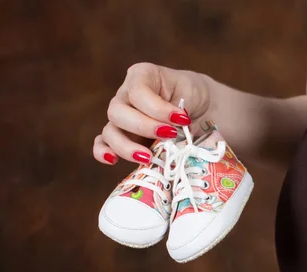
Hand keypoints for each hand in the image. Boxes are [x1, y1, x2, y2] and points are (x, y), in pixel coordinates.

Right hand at [93, 62, 210, 164]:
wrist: (203, 108)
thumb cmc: (195, 97)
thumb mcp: (193, 95)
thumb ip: (180, 111)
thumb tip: (174, 133)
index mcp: (142, 76)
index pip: (138, 92)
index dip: (157, 109)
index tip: (183, 118)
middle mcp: (126, 95)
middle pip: (118, 112)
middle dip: (144, 127)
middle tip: (170, 135)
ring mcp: (121, 118)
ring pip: (110, 131)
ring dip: (126, 146)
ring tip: (149, 157)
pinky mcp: (122, 137)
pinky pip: (103, 143)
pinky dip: (103, 152)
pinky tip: (113, 160)